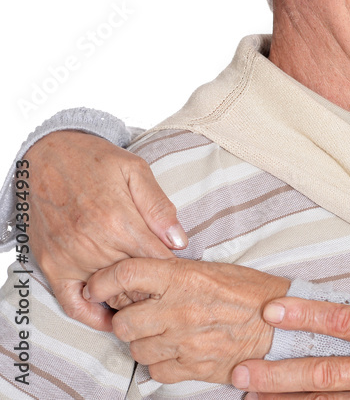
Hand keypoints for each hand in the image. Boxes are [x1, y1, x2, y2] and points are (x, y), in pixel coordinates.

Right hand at [26, 131, 187, 329]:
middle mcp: (93, 244)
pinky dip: (92, 315)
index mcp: (120, 220)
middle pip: (137, 281)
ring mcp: (70, 257)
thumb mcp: (136, 170)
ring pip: (110, 294)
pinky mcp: (51, 266)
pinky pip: (72, 302)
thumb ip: (159, 207)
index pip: (159, 261)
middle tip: (169, 287)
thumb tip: (179, 241)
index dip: (174, 269)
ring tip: (147, 296)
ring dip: (130, 297)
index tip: (183, 272)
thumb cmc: (95, 161)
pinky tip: (111, 316)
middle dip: (155, 285)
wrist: (45, 155)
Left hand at [85, 257, 290, 384]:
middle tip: (140, 316)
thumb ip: (175, 274)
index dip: (102, 281)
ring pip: (137, 349)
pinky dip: (161, 363)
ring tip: (164, 333)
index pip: (126, 274)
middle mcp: (180, 309)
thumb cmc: (251, 293)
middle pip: (124, 321)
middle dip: (127, 320)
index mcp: (185, 277)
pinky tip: (177, 351)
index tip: (97, 287)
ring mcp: (186, 341)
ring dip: (144, 343)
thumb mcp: (214, 270)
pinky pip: (156, 371)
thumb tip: (139, 280)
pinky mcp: (194, 367)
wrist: (283, 325)